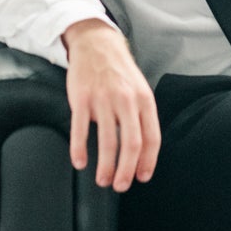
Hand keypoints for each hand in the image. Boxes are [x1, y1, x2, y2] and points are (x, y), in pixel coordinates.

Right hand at [62, 17, 161, 191]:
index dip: (148, 161)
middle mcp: (126, 101)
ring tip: (103, 180)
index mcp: (145, 100)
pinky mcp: (82, 99)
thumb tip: (143, 151)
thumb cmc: (119, 72)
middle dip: (126, 170)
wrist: (97, 45)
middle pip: (131, 144)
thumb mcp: (139, 90)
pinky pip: (80, 130)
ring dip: (105, 166)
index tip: (142, 177)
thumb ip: (142, 116)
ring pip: (107, 141)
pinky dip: (80, 150)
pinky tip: (80, 163)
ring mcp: (103, 100)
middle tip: (121, 186)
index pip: (151, 137)